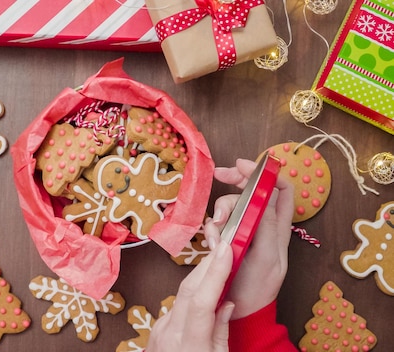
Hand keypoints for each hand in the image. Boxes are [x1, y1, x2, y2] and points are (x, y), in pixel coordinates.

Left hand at [146, 241, 235, 351]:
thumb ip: (221, 332)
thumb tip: (226, 303)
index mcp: (189, 345)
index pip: (202, 300)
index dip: (215, 272)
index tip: (228, 250)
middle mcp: (169, 335)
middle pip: (189, 290)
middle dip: (208, 265)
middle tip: (227, 246)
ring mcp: (159, 332)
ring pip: (181, 297)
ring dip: (200, 277)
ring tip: (220, 262)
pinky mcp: (156, 332)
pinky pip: (176, 308)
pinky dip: (192, 295)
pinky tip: (205, 288)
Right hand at [208, 158, 293, 318]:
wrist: (241, 313)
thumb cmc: (258, 288)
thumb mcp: (267, 257)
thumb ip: (267, 225)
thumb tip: (263, 195)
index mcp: (279, 227)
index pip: (280, 189)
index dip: (265, 172)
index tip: (244, 165)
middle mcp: (261, 225)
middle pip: (250, 191)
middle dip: (235, 181)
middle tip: (219, 175)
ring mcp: (242, 232)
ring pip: (230, 207)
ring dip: (218, 214)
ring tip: (216, 235)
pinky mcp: (227, 241)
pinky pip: (217, 225)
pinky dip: (210, 230)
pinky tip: (210, 245)